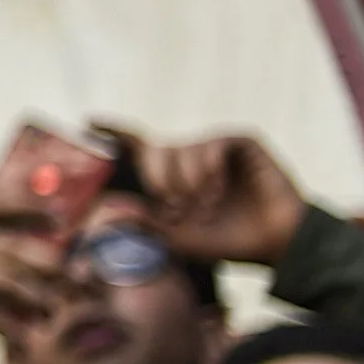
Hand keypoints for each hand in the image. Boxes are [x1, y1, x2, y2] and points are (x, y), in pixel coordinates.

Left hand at [110, 127, 306, 265]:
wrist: (274, 244)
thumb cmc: (226, 241)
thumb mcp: (178, 238)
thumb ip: (145, 224)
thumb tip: (110, 211)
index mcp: (173, 176)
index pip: (138, 146)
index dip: (115, 131)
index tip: (89, 119)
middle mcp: (191, 157)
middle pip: (154, 150)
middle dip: (159, 181)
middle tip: (178, 209)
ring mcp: (215, 146)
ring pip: (180, 149)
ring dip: (188, 183)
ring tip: (206, 208)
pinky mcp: (241, 141)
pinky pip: (210, 144)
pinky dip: (208, 170)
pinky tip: (218, 190)